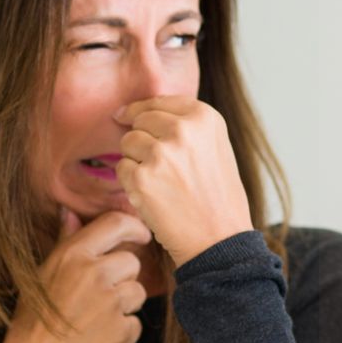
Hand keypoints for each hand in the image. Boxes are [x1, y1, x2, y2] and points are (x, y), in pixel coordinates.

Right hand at [0, 208, 151, 342]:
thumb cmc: (32, 322)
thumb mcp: (41, 276)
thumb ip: (64, 243)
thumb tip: (71, 213)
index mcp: (74, 256)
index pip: (117, 223)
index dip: (134, 228)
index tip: (140, 236)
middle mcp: (96, 275)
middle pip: (132, 262)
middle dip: (121, 276)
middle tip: (97, 296)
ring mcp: (113, 304)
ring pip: (137, 292)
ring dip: (124, 304)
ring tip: (94, 319)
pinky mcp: (124, 332)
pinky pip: (135, 323)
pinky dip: (122, 331)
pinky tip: (98, 338)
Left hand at [112, 96, 255, 264]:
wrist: (219, 240)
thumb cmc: (218, 198)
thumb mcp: (216, 147)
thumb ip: (187, 125)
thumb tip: (139, 112)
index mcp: (205, 117)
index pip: (159, 102)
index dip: (141, 110)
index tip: (127, 116)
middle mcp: (183, 130)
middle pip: (141, 121)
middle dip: (142, 139)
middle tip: (161, 167)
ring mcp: (161, 153)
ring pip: (127, 143)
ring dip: (136, 161)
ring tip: (162, 183)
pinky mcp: (142, 178)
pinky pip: (122, 169)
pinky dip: (131, 183)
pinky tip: (154, 197)